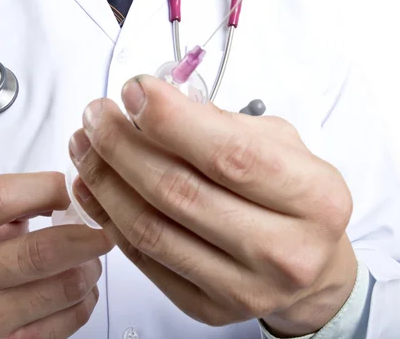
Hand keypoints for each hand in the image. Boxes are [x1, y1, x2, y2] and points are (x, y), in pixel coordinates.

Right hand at [0, 173, 113, 338]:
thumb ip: (19, 199)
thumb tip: (76, 191)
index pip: (2, 198)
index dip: (50, 188)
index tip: (76, 192)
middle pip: (41, 252)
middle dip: (88, 236)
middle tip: (105, 229)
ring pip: (67, 287)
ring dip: (91, 267)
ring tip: (88, 258)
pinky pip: (73, 317)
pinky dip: (87, 297)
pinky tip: (77, 287)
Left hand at [68, 76, 357, 335]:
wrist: (311, 265)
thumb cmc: (295, 198)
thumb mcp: (281, 145)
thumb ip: (222, 124)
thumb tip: (151, 106)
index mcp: (313, 198)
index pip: (229, 155)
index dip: (171, 120)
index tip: (134, 91)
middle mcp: (283, 251)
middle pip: (179, 192)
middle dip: (122, 145)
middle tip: (98, 115)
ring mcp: (243, 288)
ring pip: (151, 228)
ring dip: (106, 180)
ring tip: (86, 145)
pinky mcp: (207, 307)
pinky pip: (143, 258)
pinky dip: (108, 217)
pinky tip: (93, 185)